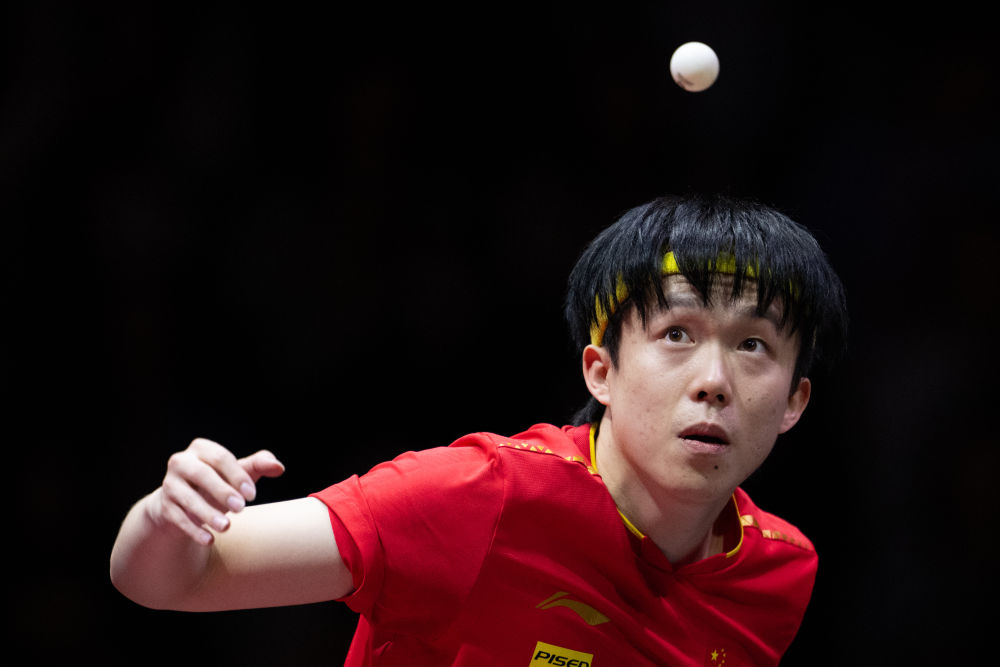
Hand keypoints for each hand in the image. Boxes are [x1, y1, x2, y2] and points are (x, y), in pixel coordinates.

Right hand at [153, 438, 285, 544]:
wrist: (182, 503)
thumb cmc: (217, 482)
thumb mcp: (238, 473)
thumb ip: (259, 465)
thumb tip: (279, 467)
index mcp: (201, 448)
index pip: (221, 458)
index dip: (237, 476)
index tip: (252, 495)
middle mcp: (181, 462)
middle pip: (202, 474)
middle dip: (222, 492)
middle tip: (242, 508)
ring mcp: (169, 484)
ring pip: (188, 498)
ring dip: (207, 513)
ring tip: (226, 527)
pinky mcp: (163, 506)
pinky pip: (178, 518)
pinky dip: (194, 530)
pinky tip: (209, 540)